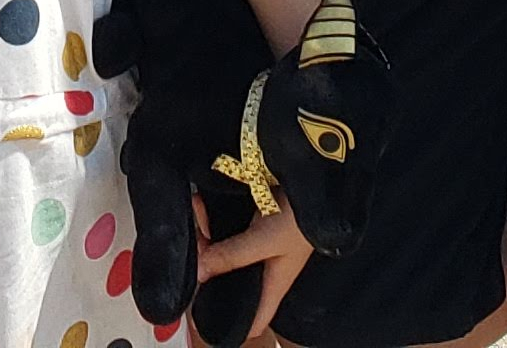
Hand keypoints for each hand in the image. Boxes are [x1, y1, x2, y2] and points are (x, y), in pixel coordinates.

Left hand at [196, 195, 314, 344]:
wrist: (313, 180)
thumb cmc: (300, 219)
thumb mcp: (263, 241)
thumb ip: (232, 256)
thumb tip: (199, 272)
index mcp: (271, 285)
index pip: (253, 322)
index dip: (233, 326)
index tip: (205, 318)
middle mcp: (264, 269)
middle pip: (228, 280)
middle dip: (206, 266)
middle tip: (194, 247)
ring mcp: (259, 246)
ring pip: (224, 251)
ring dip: (206, 236)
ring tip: (197, 214)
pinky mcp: (255, 222)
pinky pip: (227, 226)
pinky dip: (212, 217)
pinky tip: (202, 203)